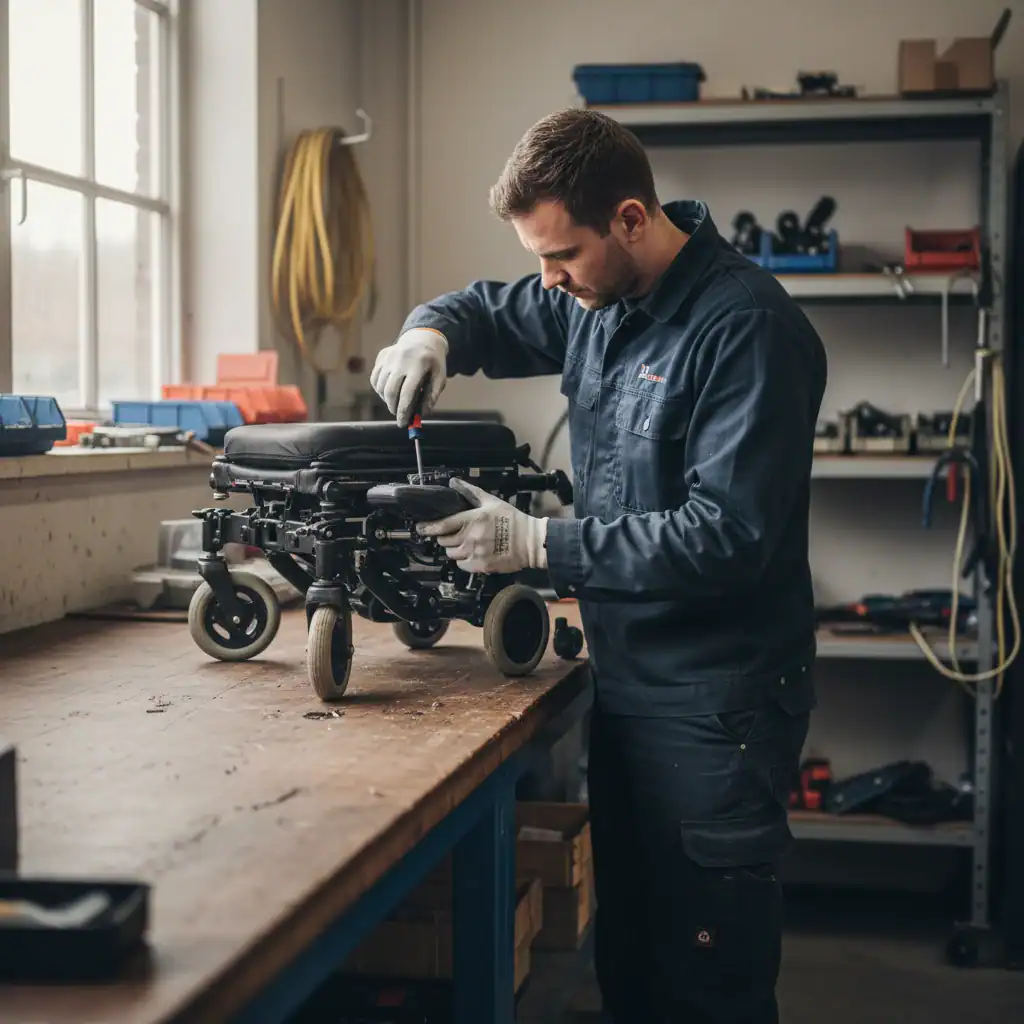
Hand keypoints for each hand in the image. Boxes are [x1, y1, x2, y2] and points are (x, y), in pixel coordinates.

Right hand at [370, 328, 447, 426]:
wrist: (423, 338)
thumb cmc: (433, 362)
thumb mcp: (440, 377)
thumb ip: (432, 396)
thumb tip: (423, 414)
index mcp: (418, 365)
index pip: (407, 393)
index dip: (403, 411)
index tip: (403, 423)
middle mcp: (400, 359)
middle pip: (390, 391)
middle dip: (393, 408)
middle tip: (399, 416)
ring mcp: (388, 357)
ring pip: (380, 386)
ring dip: (387, 400)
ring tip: (396, 403)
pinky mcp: (381, 357)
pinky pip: (375, 379)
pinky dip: (380, 390)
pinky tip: (390, 392)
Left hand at [416, 478, 548, 574]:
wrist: (530, 542)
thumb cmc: (512, 520)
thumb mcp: (492, 502)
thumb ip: (471, 492)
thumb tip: (454, 482)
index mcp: (472, 519)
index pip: (443, 525)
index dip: (428, 527)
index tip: (420, 528)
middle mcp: (471, 537)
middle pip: (444, 542)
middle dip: (446, 538)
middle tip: (454, 535)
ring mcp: (475, 553)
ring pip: (452, 555)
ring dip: (455, 550)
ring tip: (466, 544)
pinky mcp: (481, 566)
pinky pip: (462, 566)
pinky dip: (464, 561)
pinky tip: (473, 554)